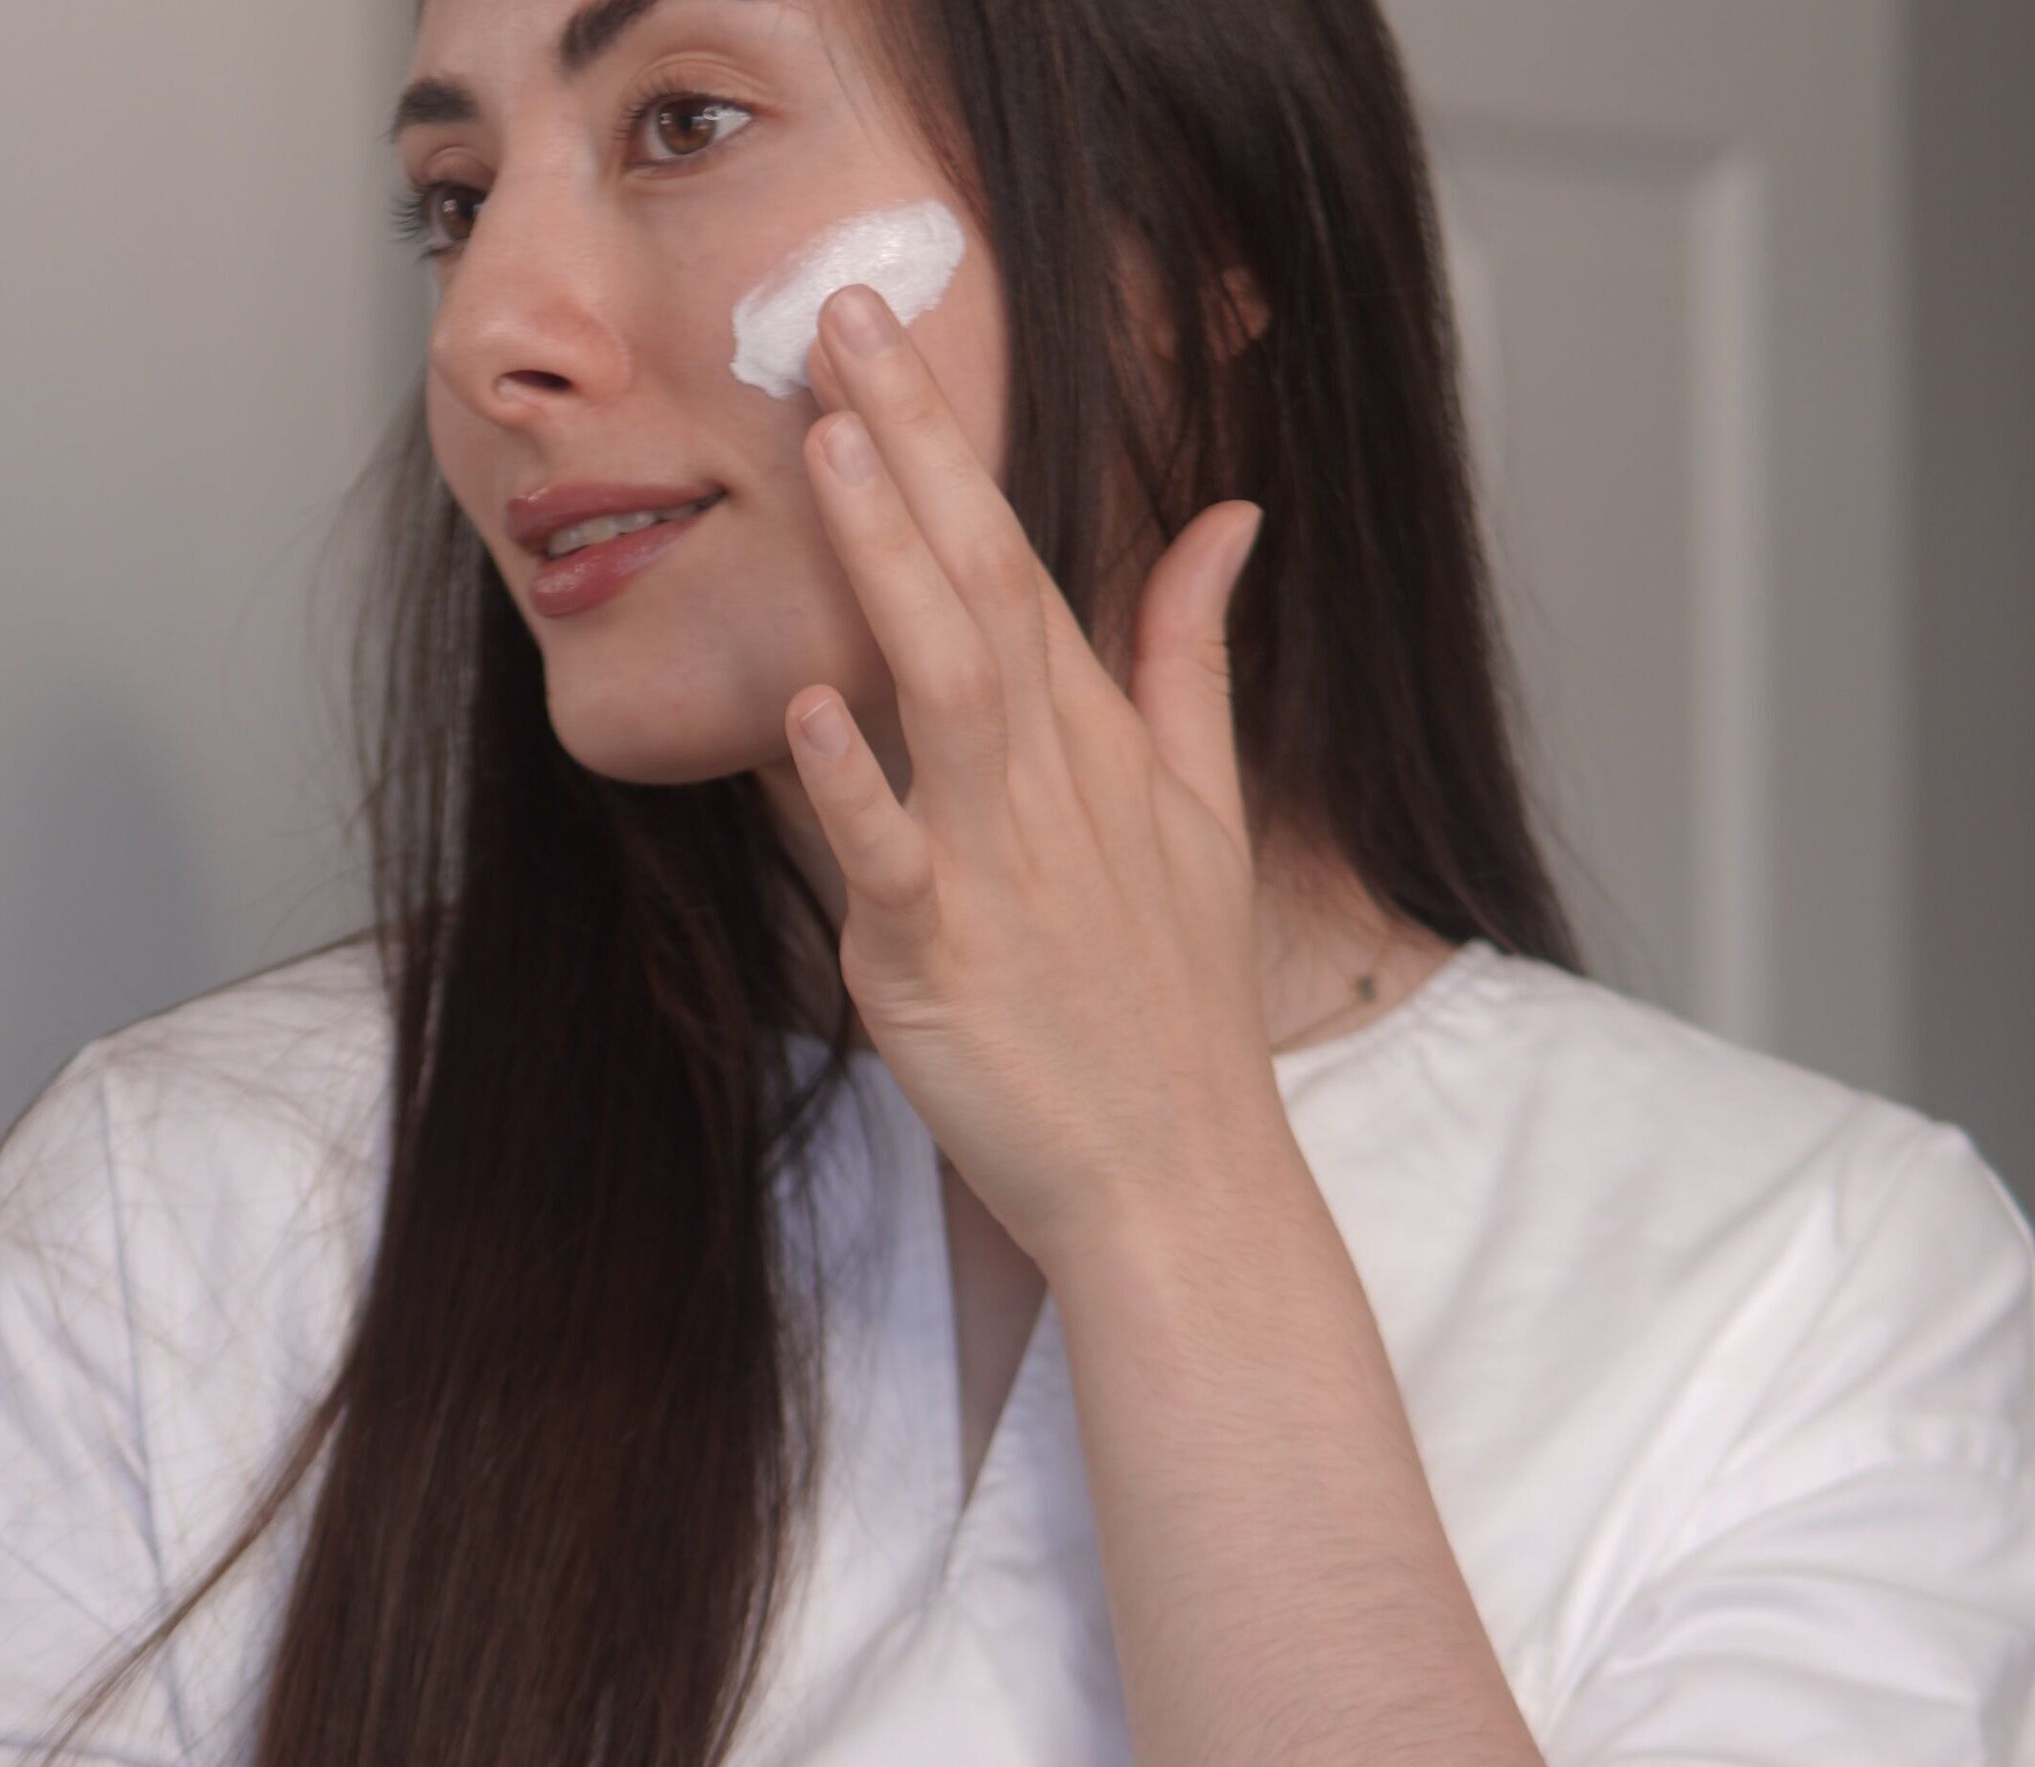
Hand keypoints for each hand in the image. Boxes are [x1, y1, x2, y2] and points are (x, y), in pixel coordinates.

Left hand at [778, 283, 1280, 1274]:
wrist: (1180, 1174)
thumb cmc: (1174, 1000)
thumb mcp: (1208, 806)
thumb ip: (1189, 654)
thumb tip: (1229, 516)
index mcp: (1093, 735)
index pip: (1011, 550)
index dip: (940, 437)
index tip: (875, 332)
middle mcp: (1048, 778)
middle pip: (975, 581)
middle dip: (905, 448)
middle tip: (836, 323)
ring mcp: (997, 864)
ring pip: (938, 686)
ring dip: (884, 564)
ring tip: (823, 450)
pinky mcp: (942, 961)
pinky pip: (891, 859)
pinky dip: (849, 787)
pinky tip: (805, 707)